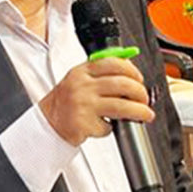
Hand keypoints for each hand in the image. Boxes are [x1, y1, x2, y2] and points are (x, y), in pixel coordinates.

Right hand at [39, 57, 153, 146]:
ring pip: (122, 106)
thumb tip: (132, 74)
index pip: (114, 63)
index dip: (133, 71)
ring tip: (146, 115)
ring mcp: (82, 104)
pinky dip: (112, 128)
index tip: (140, 79)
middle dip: (140, 93)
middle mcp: (82, 86)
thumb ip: (101, 74)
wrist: (47, 123)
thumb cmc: (67, 102)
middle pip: (123, 84)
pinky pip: (108, 126)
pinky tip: (108, 125)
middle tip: (144, 100)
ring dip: (140, 111)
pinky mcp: (83, 123)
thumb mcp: (79, 80)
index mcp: (82, 72)